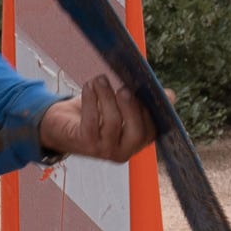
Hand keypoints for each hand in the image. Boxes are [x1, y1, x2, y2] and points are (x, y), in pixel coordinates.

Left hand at [37, 69, 156, 163]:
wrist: (60, 127)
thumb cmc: (96, 114)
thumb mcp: (121, 106)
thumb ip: (143, 101)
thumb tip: (170, 96)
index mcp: (136, 142)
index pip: (152, 130)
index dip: (151, 110)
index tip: (146, 88)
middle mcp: (123, 151)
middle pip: (137, 132)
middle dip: (132, 107)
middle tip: (124, 88)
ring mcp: (104, 150)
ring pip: (113, 122)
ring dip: (107, 96)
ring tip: (100, 79)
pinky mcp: (85, 143)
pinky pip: (91, 120)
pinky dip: (91, 99)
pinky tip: (89, 86)